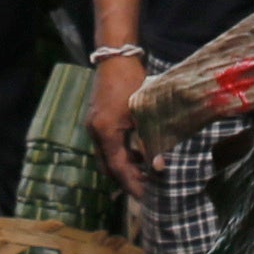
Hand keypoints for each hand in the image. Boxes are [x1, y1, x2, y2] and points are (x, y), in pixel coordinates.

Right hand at [86, 51, 147, 195]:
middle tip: (146, 188)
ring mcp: (94, 125)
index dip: (131, 183)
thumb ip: (150, 140)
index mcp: (105, 132)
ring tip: (145, 173)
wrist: (116, 56)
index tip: (144, 197)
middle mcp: (95, 131)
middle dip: (126, 179)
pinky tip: (138, 153)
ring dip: (124, 166)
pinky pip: (108, 145)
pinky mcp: (97, 119)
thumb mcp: (144, 113)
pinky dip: (122, 153)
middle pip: (108, 166)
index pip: (117, 167)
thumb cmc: (132, 81)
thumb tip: (159, 166)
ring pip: (107, 156)